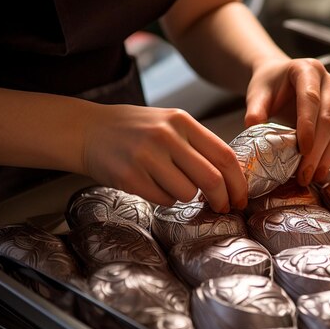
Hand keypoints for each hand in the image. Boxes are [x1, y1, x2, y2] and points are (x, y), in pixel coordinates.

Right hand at [83, 105, 247, 212]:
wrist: (88, 130)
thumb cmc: (137, 130)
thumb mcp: (170, 124)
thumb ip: (198, 144)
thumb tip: (231, 177)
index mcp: (182, 121)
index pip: (224, 155)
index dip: (238, 181)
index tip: (241, 197)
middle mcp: (166, 137)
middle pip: (211, 178)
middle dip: (222, 199)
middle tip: (222, 207)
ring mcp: (146, 156)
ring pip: (188, 193)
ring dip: (187, 196)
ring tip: (172, 184)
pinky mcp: (130, 177)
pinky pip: (164, 200)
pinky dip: (165, 199)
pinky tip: (153, 185)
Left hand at [244, 58, 329, 185]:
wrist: (279, 78)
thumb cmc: (268, 85)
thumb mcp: (257, 94)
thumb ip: (255, 111)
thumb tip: (253, 131)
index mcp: (307, 70)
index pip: (311, 99)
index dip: (308, 125)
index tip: (302, 150)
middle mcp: (327, 81)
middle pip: (328, 117)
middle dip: (317, 148)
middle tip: (305, 173)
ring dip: (327, 155)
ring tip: (313, 176)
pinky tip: (319, 170)